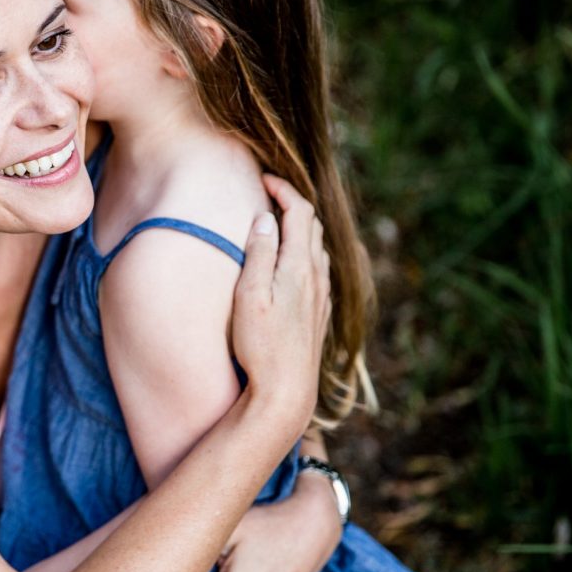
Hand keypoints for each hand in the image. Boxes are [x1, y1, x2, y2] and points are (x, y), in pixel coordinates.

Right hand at [231, 175, 330, 436]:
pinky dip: (304, 251)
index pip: (299, 212)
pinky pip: (318, 269)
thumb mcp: (249, 296)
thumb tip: (264, 218)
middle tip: (268, 194)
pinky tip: (291, 261)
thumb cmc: (261, 347)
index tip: (264, 179)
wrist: (286, 392)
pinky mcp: (320, 314)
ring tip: (277, 221)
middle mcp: (317, 277)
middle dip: (292, 203)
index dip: (283, 189)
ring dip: (300, 227)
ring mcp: (321, 296)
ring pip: (317, 247)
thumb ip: (258, 254)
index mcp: (299, 267)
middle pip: (312, 226)